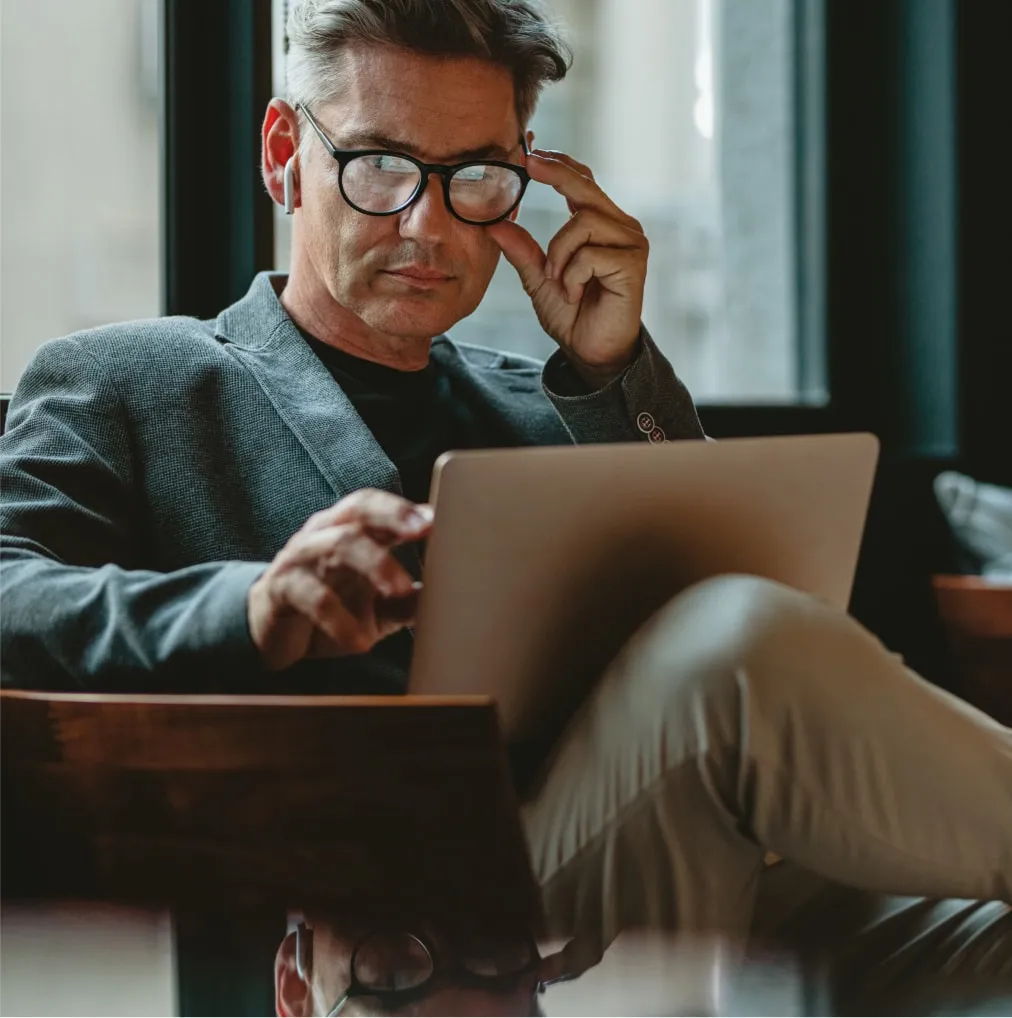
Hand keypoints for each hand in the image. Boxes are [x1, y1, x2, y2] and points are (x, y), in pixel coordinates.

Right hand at [247, 489, 431, 670]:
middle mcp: (325, 534)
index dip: (404, 508)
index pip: (376, 506)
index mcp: (351, 531)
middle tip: (422, 530)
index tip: (437, 519)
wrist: (273, 634)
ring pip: (337, 544)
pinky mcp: (280, 588)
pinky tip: (360, 642)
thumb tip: (452, 602)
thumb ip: (409, 602)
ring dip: (373, 564)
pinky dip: (338, 618)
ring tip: (400, 589)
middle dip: (392, 516)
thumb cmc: (333, 610)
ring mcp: (301, 557)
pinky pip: (310, 595)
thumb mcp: (378, 610)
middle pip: (357, 511)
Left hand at [487, 150, 647, 388]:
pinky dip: (572, 276)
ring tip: (558, 280)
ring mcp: (631, 243)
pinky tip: (576, 294)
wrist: (591, 352)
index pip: (583, 182)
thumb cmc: (572, 315)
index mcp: (601, 225)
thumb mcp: (539, 279)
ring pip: (584, 222)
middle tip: (529, 163)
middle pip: (586, 188)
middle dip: (556, 174)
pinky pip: (590, 254)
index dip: (560, 165)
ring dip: (560, 253)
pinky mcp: (633, 264)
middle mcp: (620, 227)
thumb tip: (495, 223)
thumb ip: (522, 251)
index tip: (531, 153)